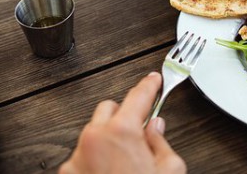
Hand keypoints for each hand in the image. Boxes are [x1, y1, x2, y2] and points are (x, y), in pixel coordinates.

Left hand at [59, 72, 186, 173]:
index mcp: (121, 132)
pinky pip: (82, 156)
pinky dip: (95, 160)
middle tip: (140, 130)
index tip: (153, 80)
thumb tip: (155, 129)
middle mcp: (93, 140)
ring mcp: (76, 158)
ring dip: (108, 139)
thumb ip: (162, 143)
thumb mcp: (170, 171)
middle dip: (124, 114)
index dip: (149, 86)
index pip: (138, 97)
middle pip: (108, 109)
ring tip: (125, 163)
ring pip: (92, 134)